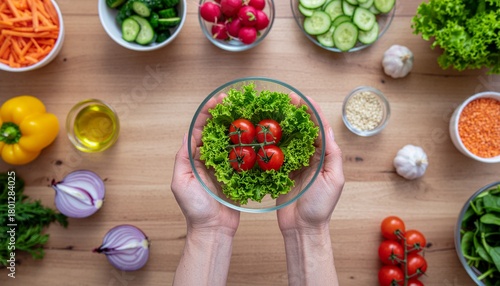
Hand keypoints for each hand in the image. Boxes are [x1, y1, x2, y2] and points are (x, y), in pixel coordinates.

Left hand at [171, 93, 239, 235]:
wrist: (214, 229)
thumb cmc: (195, 209)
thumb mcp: (181, 182)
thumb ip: (183, 159)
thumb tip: (188, 135)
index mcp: (194, 158)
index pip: (199, 130)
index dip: (206, 114)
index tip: (216, 101)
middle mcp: (209, 159)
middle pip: (216, 131)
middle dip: (224, 115)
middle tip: (234, 101)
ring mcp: (225, 166)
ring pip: (231, 141)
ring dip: (237, 127)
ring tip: (246, 112)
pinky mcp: (239, 175)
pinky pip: (244, 156)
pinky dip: (249, 145)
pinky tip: (256, 135)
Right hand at [277, 93, 344, 231]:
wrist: (302, 228)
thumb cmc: (320, 207)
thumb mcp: (333, 180)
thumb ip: (332, 155)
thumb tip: (327, 132)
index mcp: (324, 156)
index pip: (319, 128)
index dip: (312, 111)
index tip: (302, 98)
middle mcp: (309, 156)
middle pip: (302, 129)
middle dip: (294, 113)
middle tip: (284, 99)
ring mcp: (293, 163)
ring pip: (287, 138)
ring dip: (281, 124)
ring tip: (272, 109)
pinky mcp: (279, 171)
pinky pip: (274, 153)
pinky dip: (269, 142)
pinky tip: (262, 131)